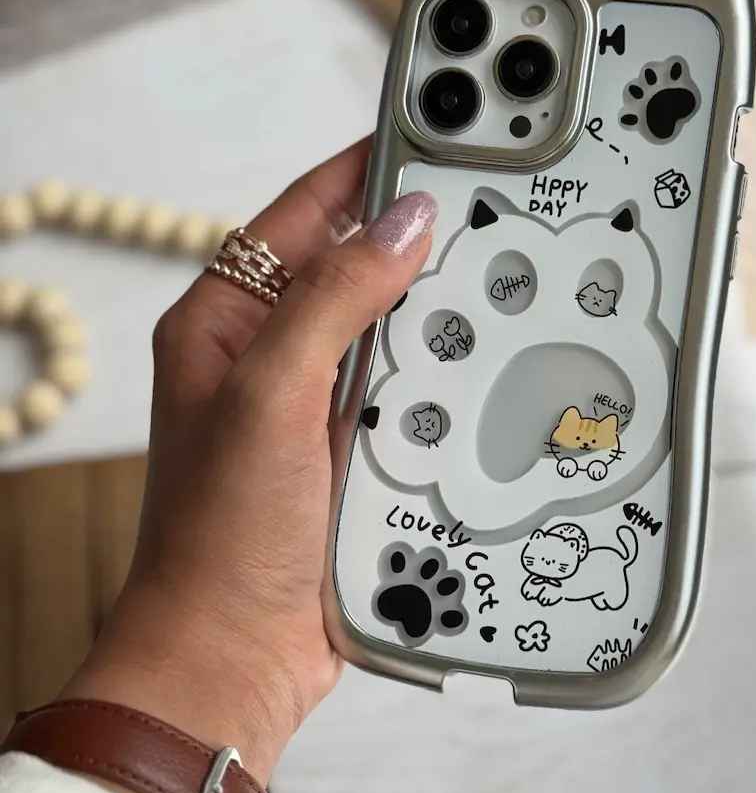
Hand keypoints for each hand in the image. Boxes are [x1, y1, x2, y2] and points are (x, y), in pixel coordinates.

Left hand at [61, 140, 435, 786]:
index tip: (432, 135)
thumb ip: (334, 301)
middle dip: (417, 242)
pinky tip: (485, 369)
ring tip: (499, 276)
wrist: (235, 657)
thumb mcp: (270, 396)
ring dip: (437, 315)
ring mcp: (315, 408)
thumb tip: (403, 223)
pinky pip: (411, 394)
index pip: (302, 217)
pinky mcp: (354, 455)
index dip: (365, 174)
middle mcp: (270, 357)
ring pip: (392, 333)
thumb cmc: (219, 537)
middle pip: (355, 269)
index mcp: (225, 322)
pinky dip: (445, 380)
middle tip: (489, 206)